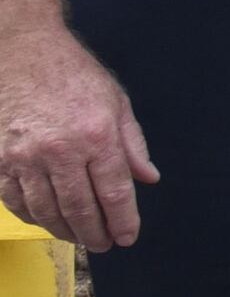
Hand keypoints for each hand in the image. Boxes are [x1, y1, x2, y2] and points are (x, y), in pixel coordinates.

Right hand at [0, 24, 157, 251]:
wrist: (23, 51)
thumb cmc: (73, 75)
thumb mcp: (116, 103)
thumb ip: (133, 145)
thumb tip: (148, 179)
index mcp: (96, 136)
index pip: (114, 193)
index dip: (123, 221)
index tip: (128, 237)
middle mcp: (60, 151)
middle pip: (81, 209)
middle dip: (96, 233)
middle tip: (104, 244)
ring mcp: (25, 157)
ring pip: (47, 210)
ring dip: (65, 230)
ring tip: (79, 237)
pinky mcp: (0, 159)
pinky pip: (15, 200)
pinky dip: (33, 216)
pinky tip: (47, 220)